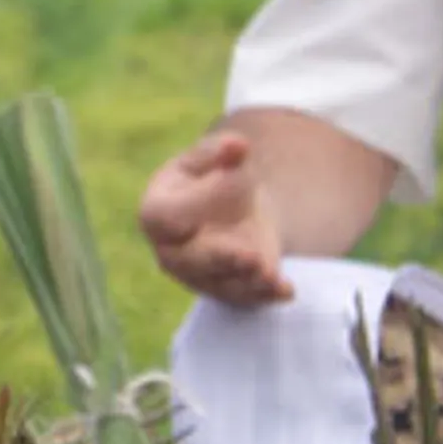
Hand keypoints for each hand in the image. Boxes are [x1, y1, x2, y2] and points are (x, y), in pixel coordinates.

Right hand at [138, 129, 291, 304]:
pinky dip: (266, 294)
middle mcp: (171, 252)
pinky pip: (245, 298)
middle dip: (222, 259)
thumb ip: (219, 151)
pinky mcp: (228, 291)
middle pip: (192, 261)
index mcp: (156, 214)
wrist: (231, 207)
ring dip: (248, 281)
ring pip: (222, 284)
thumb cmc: (211, 177)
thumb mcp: (211, 157)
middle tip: (251, 257)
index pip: (168, 216)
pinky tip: (286, 288)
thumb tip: (237, 145)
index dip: (198, 201)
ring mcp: (199, 277)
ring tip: (272, 274)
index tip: (234, 177)